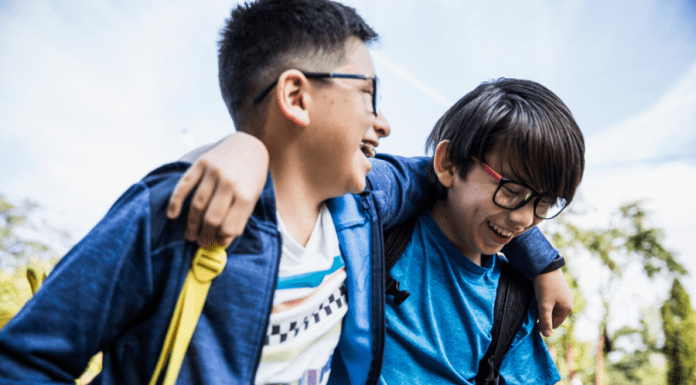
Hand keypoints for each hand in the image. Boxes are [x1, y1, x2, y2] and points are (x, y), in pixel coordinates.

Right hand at [167, 132, 268, 247]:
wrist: (249, 146)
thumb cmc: (251, 177)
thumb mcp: (252, 198)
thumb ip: (239, 219)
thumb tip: (222, 241)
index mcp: (246, 195)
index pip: (229, 226)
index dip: (222, 238)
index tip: (216, 242)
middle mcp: (229, 183)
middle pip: (212, 218)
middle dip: (205, 235)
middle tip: (201, 242)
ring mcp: (214, 172)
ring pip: (197, 205)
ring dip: (191, 225)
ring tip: (190, 236)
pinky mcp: (201, 163)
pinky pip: (185, 185)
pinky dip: (176, 201)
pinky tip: (172, 215)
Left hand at [533, 268, 572, 336]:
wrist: (545, 266)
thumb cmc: (545, 286)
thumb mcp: (544, 305)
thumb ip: (545, 320)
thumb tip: (547, 335)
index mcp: (567, 308)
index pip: (554, 324)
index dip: (543, 324)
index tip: (533, 321)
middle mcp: (568, 303)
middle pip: (554, 316)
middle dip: (544, 315)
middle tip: (534, 309)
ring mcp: (564, 296)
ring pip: (552, 308)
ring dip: (543, 308)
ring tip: (536, 302)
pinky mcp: (559, 290)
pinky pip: (552, 300)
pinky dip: (545, 301)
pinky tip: (539, 295)